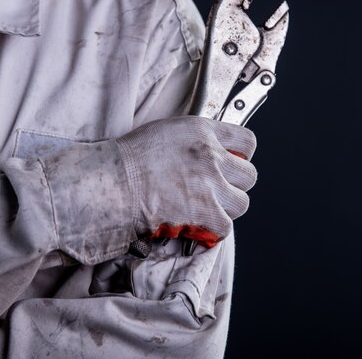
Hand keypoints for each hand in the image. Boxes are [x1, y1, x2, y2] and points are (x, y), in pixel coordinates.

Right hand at [116, 116, 256, 247]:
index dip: (242, 156)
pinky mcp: (206, 213)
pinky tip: (195, 224)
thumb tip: (210, 153)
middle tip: (215, 192)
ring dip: (225, 209)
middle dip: (234, 185)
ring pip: (241, 203)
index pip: (247, 142)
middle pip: (249, 176)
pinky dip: (212, 230)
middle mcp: (212, 156)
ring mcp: (211, 185)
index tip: (233, 164)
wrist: (111, 183)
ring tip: (202, 209)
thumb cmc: (129, 160)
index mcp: (203, 131)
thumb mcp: (167, 132)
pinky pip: (225, 227)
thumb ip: (195, 141)